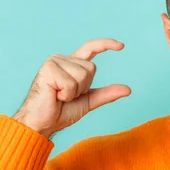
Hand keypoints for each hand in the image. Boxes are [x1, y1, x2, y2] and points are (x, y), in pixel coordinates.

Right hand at [12, 38, 130, 137]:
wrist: (41, 124)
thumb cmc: (60, 112)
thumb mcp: (88, 102)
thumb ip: (106, 94)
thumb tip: (128, 89)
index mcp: (71, 65)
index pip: (91, 49)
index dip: (106, 45)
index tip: (122, 46)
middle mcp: (62, 59)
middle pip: (91, 68)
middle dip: (83, 87)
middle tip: (66, 96)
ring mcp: (54, 62)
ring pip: (83, 75)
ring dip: (74, 92)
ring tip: (59, 96)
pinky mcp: (48, 68)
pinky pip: (71, 82)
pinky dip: (66, 94)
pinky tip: (54, 95)